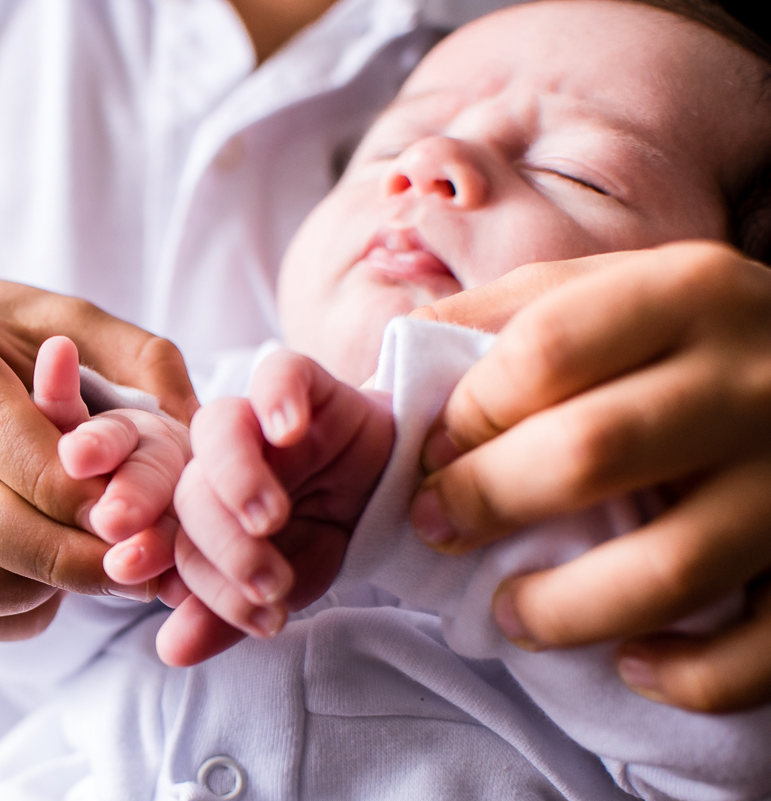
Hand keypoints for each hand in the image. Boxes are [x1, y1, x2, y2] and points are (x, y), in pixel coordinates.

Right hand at [0, 281, 197, 639]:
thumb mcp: (60, 317)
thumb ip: (135, 355)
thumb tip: (193, 420)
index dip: (66, 487)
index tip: (129, 517)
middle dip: (63, 554)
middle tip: (136, 568)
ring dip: (30, 589)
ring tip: (101, 576)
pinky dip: (1, 608)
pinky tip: (51, 587)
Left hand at [160, 350, 393, 665]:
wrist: (397, 486)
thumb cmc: (328, 531)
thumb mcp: (287, 584)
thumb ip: (228, 614)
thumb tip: (170, 650)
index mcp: (198, 508)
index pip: (172, 540)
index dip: (183, 573)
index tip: (212, 606)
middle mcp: (215, 459)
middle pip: (191, 488)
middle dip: (223, 545)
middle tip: (268, 584)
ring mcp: (255, 416)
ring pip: (219, 428)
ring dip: (237, 479)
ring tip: (270, 521)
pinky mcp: (300, 380)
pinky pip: (279, 373)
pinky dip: (278, 399)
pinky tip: (291, 431)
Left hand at [409, 242, 770, 711]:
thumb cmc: (695, 334)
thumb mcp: (614, 285)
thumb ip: (508, 313)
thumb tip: (394, 367)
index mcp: (685, 294)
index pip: (545, 353)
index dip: (467, 414)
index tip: (432, 455)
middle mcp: (750, 382)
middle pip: (589, 452)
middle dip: (486, 502)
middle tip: (438, 528)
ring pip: (668, 568)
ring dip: (565, 608)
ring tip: (510, 613)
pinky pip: (760, 648)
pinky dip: (689, 675)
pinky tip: (632, 663)